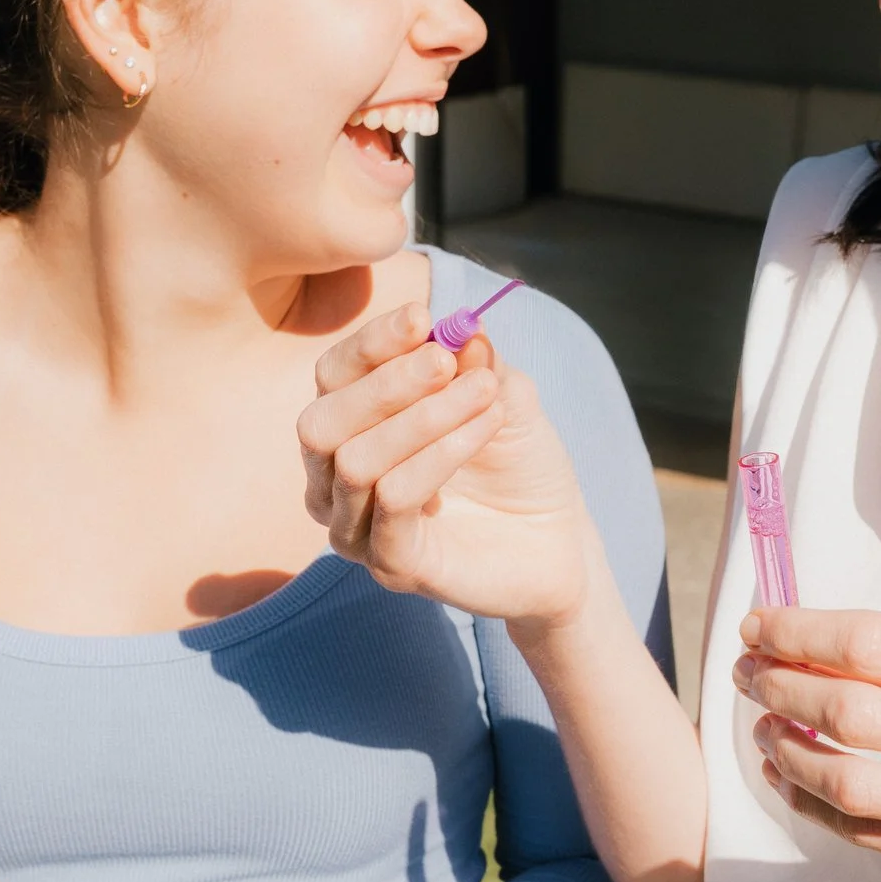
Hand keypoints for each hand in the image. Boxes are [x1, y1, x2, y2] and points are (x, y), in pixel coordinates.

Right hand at [298, 302, 594, 631]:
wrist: (558, 540)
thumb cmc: (518, 464)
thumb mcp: (502, 396)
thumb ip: (476, 362)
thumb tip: (462, 327)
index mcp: (353, 428)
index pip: (333, 376)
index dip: (371, 343)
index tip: (421, 317)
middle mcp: (337, 481)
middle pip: (322, 421)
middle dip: (386, 382)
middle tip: (446, 361)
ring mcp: (359, 529)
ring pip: (356, 461)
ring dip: (425, 417)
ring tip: (486, 393)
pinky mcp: (392, 564)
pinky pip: (393, 499)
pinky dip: (441, 454)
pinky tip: (487, 429)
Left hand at [735, 608, 880, 881]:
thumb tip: (833, 648)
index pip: (875, 646)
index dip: (800, 634)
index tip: (762, 625)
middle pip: (853, 717)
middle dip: (780, 689)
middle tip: (750, 672)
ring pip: (856, 790)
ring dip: (791, 756)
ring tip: (766, 730)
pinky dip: (824, 810)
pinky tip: (798, 784)